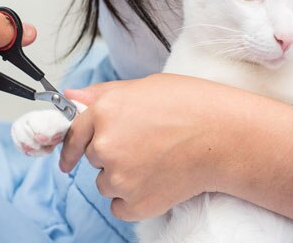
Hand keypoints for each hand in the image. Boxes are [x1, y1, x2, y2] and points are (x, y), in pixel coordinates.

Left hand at [60, 74, 226, 220]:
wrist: (224, 136)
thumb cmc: (192, 105)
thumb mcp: (145, 86)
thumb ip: (104, 94)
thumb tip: (73, 99)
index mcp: (105, 111)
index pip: (73, 133)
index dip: (71, 147)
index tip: (68, 159)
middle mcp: (106, 145)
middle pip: (94, 158)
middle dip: (112, 153)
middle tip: (144, 145)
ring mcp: (119, 177)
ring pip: (106, 183)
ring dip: (123, 177)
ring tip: (156, 162)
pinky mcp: (136, 204)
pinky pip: (120, 206)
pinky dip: (133, 199)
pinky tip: (156, 182)